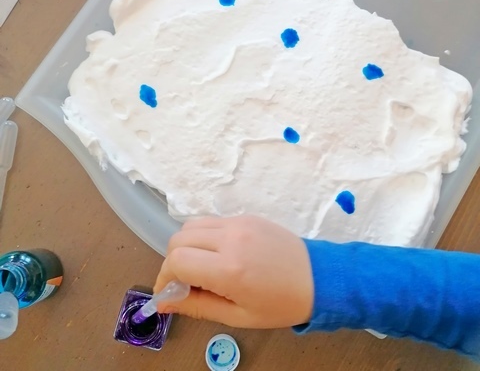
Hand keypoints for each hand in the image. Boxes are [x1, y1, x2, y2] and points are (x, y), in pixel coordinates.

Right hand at [154, 214, 313, 327]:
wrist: (318, 277)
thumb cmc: (280, 304)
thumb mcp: (237, 315)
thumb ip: (196, 306)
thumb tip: (164, 302)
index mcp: (229, 268)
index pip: (176, 260)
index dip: (165, 277)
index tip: (169, 292)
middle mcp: (230, 238)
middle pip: (178, 238)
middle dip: (173, 261)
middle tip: (185, 281)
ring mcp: (239, 222)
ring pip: (192, 225)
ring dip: (187, 245)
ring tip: (202, 266)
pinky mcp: (246, 216)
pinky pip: (212, 221)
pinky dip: (204, 236)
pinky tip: (219, 253)